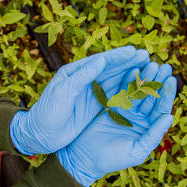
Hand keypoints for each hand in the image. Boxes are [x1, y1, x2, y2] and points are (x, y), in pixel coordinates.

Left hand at [9, 46, 149, 154]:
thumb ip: (82, 77)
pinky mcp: (94, 107)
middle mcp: (84, 80)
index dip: (117, 57)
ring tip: (147, 69)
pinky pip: (113, 97)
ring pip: (114, 82)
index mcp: (74, 72)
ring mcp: (90, 94)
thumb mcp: (63, 94)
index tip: (134, 52)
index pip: (99, 62)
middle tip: (147, 56)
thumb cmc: (46, 113)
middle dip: (128, 63)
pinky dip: (126, 92)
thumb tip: (101, 60)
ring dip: (130, 75)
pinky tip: (139, 89)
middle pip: (110, 69)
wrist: (39, 135)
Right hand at [56, 62, 176, 186]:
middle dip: (157, 81)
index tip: (170, 79)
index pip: (161, 109)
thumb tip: (169, 117)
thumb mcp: (137, 150)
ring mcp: (127, 111)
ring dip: (144, 78)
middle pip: (152, 97)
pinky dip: (128, 80)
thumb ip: (154, 134)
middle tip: (163, 65)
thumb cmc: (113, 159)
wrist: (85, 158)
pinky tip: (133, 68)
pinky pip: (123, 91)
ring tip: (150, 63)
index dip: (166, 94)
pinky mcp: (113, 106)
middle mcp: (140, 119)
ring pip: (138, 91)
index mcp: (149, 129)